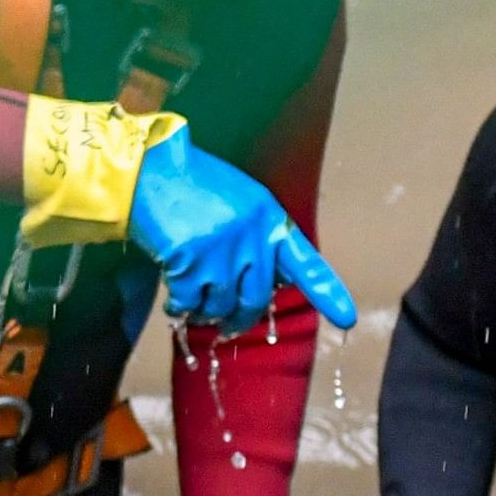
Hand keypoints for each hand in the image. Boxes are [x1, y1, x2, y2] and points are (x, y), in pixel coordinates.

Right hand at [127, 134, 358, 333]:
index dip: (326, 292)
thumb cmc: (193, 186)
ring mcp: (221, 249)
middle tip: (229, 326)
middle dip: (241, 319)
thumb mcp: (239, 203)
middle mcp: (251, 235)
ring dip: (205, 312)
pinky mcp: (190, 260)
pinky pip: (188, 303)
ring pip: (221, 305)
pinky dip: (179, 307)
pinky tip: (173, 299)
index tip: (347, 318)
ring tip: (192, 302)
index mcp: (268, 218)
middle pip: (257, 299)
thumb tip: (267, 285)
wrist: (149, 168)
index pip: (304, 261)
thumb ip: (257, 239)